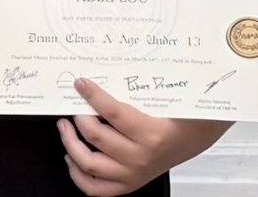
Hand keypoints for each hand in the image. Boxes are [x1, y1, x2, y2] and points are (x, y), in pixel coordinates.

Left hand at [57, 78, 231, 195]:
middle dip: (78, 117)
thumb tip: (103, 71)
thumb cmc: (176, 115)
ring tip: (65, 127)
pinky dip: (78, 174)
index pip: (113, 112)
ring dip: (71, 143)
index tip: (80, 83)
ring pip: (90, 163)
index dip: (93, 95)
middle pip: (96, 136)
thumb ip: (132, 87)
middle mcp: (139, 157)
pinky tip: (71, 156)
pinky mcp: (127, 184)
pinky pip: (95, 187)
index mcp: (150, 133)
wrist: (192, 137)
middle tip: (71, 105)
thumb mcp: (159, 98)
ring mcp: (132, 174)